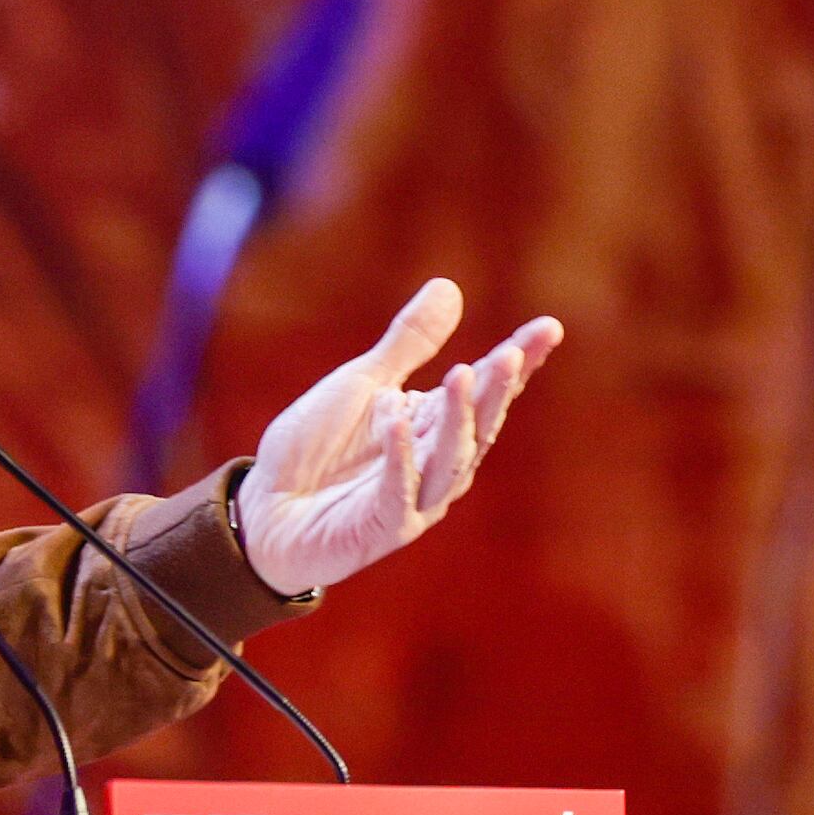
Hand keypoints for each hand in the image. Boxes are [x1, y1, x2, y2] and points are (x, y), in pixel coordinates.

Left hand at [233, 278, 564, 598]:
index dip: (519, 362)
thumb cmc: (316, 448)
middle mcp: (434, 464)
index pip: (485, 391)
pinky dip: (400, 456)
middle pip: (478, 426)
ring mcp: (414, 501)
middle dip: (498, 391)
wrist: (264, 510)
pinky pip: (397, 492)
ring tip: (461, 373)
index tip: (549, 328)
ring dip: (457, 419)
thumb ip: (408, 343)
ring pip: (449, 460)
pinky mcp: (382, 528)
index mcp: (434, 426)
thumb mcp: (362, 382)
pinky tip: (399, 417)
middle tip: (513, 354)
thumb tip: (450, 286)